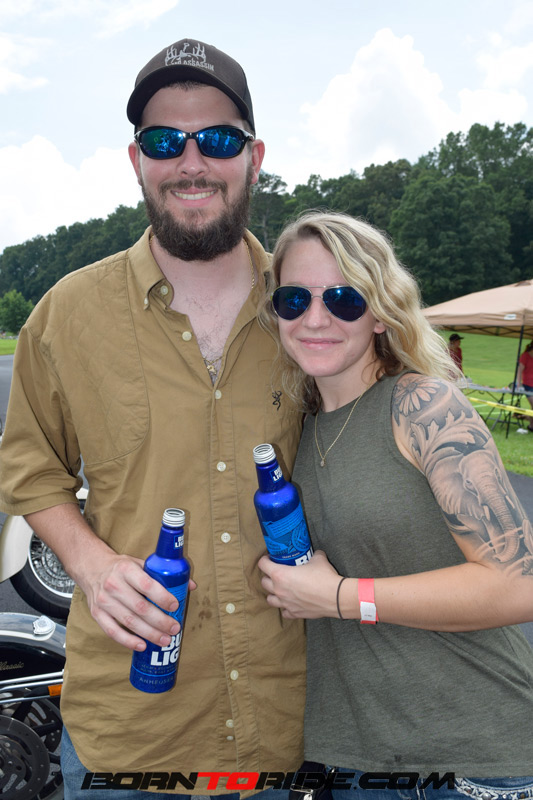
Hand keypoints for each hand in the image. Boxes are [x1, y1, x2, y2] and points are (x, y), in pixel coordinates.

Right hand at [78, 550, 196, 651]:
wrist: (91, 567)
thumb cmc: (120, 567)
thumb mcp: (140, 563)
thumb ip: (163, 574)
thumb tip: (190, 585)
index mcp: (126, 569)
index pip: (147, 585)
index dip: (162, 597)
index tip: (175, 606)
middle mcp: (113, 585)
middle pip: (140, 607)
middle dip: (160, 621)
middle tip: (174, 628)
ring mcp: (104, 601)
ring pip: (129, 621)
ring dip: (149, 633)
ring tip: (164, 640)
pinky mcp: (97, 614)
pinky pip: (112, 631)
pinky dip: (128, 641)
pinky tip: (142, 646)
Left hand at [258, 550, 339, 618]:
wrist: (335, 597)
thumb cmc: (324, 577)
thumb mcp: (318, 559)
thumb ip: (313, 555)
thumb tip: (315, 553)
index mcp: (280, 574)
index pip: (263, 565)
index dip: (265, 560)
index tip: (270, 558)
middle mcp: (279, 590)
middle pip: (264, 582)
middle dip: (268, 577)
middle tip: (276, 573)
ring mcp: (285, 603)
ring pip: (270, 599)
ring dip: (273, 593)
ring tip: (280, 589)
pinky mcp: (294, 613)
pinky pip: (284, 612)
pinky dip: (285, 607)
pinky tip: (290, 603)